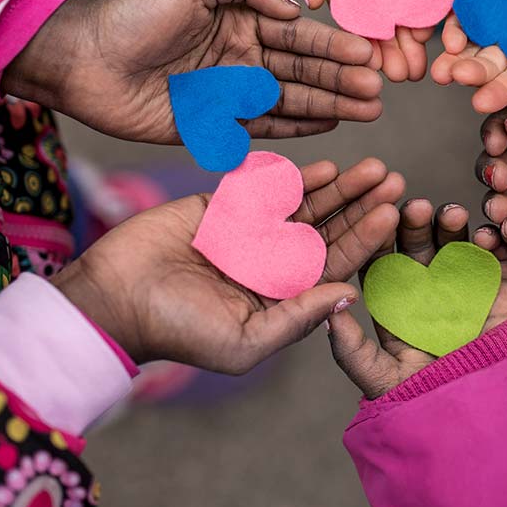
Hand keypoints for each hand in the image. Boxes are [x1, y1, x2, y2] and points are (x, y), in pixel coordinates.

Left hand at [4, 0, 383, 143]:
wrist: (85, 60)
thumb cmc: (135, 13)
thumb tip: (295, 6)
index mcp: (243, 18)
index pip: (299, 33)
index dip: (334, 44)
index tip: (367, 54)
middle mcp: (244, 55)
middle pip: (304, 70)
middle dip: (343, 79)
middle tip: (378, 91)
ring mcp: (233, 93)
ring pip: (292, 100)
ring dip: (331, 104)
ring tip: (368, 110)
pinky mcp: (217, 125)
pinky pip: (265, 128)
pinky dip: (297, 127)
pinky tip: (329, 126)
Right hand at [52, 158, 403, 370]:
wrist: (112, 299)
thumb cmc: (178, 331)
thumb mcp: (246, 340)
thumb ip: (299, 317)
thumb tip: (351, 294)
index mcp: (284, 296)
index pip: (336, 263)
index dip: (366, 238)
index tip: (394, 213)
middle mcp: (273, 263)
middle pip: (328, 228)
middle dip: (361, 205)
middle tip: (394, 179)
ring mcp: (249, 233)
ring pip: (304, 205)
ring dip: (337, 186)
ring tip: (372, 167)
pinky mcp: (221, 207)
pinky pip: (264, 188)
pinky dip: (291, 177)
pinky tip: (322, 166)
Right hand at [292, 0, 444, 82]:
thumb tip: (309, 1)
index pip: (354, 29)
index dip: (361, 49)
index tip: (367, 67)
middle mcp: (375, 0)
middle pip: (384, 36)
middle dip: (391, 57)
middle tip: (398, 77)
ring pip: (409, 28)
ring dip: (413, 50)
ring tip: (416, 70)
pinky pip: (433, 5)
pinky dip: (434, 22)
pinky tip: (433, 38)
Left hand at [326, 201, 506, 398]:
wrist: (485, 419)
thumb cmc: (429, 403)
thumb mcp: (382, 380)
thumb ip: (352, 350)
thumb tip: (330, 312)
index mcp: (396, 306)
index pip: (383, 264)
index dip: (380, 240)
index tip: (375, 219)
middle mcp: (428, 291)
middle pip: (417, 247)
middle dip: (414, 223)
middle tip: (414, 206)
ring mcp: (465, 288)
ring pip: (454, 245)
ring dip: (451, 224)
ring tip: (451, 213)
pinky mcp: (500, 291)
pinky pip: (495, 261)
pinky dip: (491, 243)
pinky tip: (484, 235)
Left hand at [431, 0, 506, 113]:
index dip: (500, 92)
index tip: (481, 102)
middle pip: (488, 63)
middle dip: (471, 73)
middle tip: (454, 78)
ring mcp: (493, 21)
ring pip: (470, 43)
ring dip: (454, 56)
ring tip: (441, 68)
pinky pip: (463, 11)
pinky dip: (455, 23)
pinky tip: (449, 35)